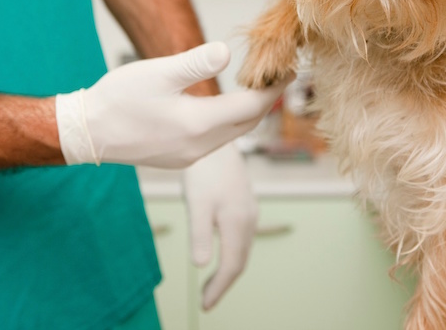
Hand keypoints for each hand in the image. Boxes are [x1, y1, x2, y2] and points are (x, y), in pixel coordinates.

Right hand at [55, 42, 288, 167]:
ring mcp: (189, 157)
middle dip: (266, 101)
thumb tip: (227, 52)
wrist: (87, 132)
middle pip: (247, 124)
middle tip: (279, 77)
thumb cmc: (118, 99)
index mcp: (198, 124)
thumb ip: (196, 63)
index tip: (287, 70)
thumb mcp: (158, 72)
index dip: (273, 88)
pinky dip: (227, 124)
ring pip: (232, 135)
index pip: (251, 107)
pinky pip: (214, 141)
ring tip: (255, 89)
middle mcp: (199, 146)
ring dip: (247, 114)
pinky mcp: (178, 159)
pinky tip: (222, 110)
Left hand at [183, 142, 256, 310]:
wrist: (217, 140)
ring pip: (242, 249)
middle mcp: (248, 219)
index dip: (219, 288)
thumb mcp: (196, 203)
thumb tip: (200, 265)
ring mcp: (249, 211)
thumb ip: (199, 234)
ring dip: (228, 268)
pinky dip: (231, 252)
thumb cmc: (203, 170)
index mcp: (237, 223)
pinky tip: (219, 251)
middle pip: (240, 261)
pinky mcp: (244, 203)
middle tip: (206, 300)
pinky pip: (241, 236)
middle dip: (224, 283)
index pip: (232, 266)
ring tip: (211, 283)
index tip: (205, 305)